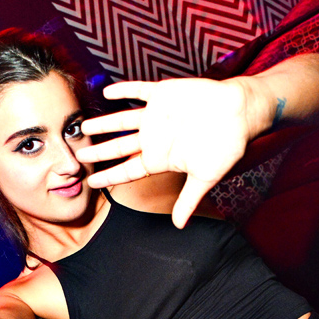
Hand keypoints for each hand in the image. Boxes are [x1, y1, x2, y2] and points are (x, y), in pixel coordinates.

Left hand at [77, 76, 268, 227]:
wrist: (241, 112)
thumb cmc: (226, 146)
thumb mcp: (205, 177)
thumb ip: (189, 200)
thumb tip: (179, 226)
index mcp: (161, 158)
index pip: (128, 170)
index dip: (109, 176)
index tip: (90, 182)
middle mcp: (154, 138)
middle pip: (119, 147)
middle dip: (99, 151)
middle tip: (77, 155)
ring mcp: (156, 116)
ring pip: (122, 120)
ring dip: (104, 122)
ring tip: (84, 124)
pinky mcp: (164, 95)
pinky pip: (138, 91)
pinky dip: (123, 91)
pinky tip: (107, 93)